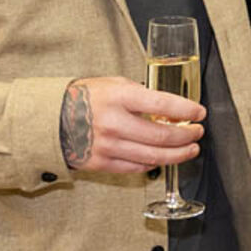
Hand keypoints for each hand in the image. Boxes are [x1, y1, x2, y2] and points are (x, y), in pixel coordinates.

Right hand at [59, 76, 204, 174]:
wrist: (50, 119)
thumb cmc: (84, 98)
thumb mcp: (113, 84)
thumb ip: (141, 95)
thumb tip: (171, 108)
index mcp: (119, 97)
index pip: (163, 105)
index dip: (187, 110)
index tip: (200, 113)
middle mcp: (114, 123)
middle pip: (162, 136)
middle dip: (187, 136)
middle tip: (197, 132)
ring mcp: (108, 146)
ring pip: (154, 156)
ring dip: (178, 154)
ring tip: (190, 149)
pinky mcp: (101, 163)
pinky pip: (136, 167)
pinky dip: (154, 163)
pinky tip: (164, 158)